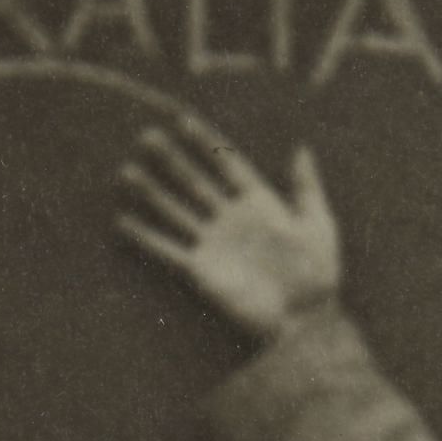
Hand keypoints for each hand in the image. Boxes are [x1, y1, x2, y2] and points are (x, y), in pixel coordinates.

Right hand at [117, 128, 342, 341]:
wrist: (303, 320)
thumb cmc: (318, 274)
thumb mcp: (318, 224)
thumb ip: (306, 187)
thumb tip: (300, 147)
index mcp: (259, 202)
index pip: (227, 164)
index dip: (206, 143)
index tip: (183, 120)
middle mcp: (230, 218)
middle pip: (195, 182)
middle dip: (171, 160)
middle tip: (146, 137)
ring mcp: (213, 243)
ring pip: (176, 211)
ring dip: (152, 193)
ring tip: (127, 173)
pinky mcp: (201, 271)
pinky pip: (168, 250)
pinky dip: (146, 237)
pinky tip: (123, 222)